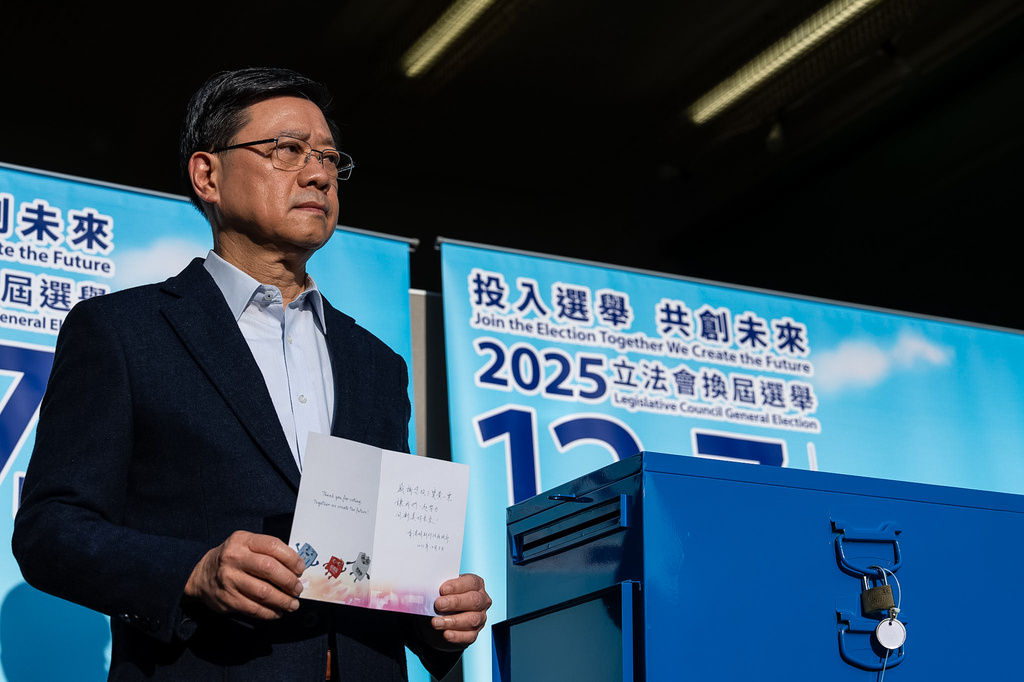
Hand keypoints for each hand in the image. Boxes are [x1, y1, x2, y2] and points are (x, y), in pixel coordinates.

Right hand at [184, 530, 305, 619]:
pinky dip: (269, 612)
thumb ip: (267, 552)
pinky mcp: (226, 599)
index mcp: (242, 540)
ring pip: (263, 592)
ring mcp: (229, 579)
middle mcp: (234, 558)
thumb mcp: (246, 545)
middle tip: (298, 589)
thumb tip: (296, 568)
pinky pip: (253, 608)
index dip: (291, 558)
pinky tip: (277, 612)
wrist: (200, 575)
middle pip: (269, 569)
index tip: (301, 569)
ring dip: (282, 600)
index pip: (272, 546)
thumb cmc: (233, 559)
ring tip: (292, 604)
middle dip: (289, 581)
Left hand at [430, 573, 491, 647]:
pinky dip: (457, 636)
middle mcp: (482, 600)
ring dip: (453, 621)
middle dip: (455, 602)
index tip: (442, 589)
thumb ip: (437, 589)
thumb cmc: (442, 598)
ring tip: (436, 622)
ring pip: (472, 620)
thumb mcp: (440, 591)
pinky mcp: (474, 633)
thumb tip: (428, 591)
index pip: (471, 582)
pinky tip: (446, 634)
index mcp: (475, 584)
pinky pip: (469, 636)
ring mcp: (480, 618)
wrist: (439, 619)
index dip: (457, 585)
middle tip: (438, 604)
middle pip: (474, 601)